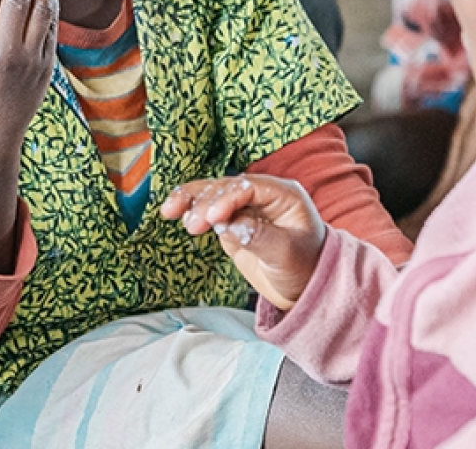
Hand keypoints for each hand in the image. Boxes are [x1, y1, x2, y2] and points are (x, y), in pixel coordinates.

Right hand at [160, 174, 326, 311]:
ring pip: (211, 195)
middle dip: (205, 203)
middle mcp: (261, 196)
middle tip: (193, 225)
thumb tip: (227, 225)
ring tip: (170, 211)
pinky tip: (173, 211)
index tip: (213, 217)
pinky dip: (189, 210)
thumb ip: (258, 237)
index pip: (250, 187)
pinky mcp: (230, 222)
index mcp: (283, 195)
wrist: (303, 288)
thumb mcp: (285, 254)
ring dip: (190, 201)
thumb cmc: (305, 268)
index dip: (228, 198)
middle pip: (226, 188)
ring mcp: (244, 208)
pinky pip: (206, 211)